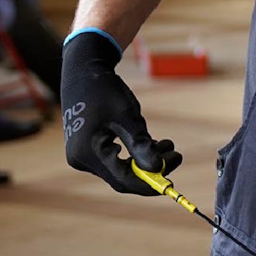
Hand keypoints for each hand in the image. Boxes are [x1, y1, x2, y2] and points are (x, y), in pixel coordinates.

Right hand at [62, 28, 180, 194]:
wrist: (82, 72)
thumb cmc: (104, 90)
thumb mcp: (127, 116)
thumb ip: (141, 144)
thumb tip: (158, 168)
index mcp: (88, 151)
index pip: (124, 180)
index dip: (150, 183)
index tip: (172, 177)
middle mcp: (81, 159)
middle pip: (122, 178)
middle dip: (150, 171)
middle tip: (175, 156)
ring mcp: (81, 156)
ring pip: (119, 170)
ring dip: (144, 161)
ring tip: (166, 144)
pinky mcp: (86, 151)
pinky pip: (113, 162)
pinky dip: (133, 156)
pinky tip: (151, 143)